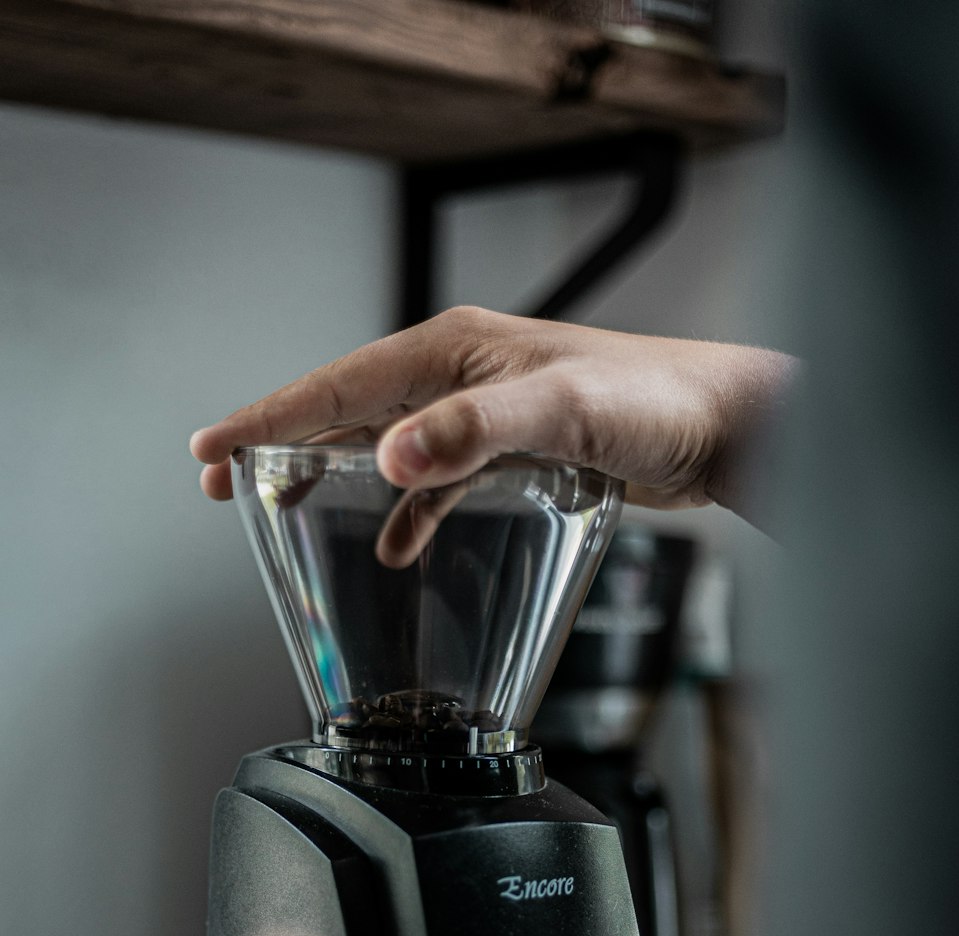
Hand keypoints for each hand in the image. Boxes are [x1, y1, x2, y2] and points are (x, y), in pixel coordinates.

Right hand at [190, 307, 794, 514]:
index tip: (210, 448)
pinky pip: (445, 480)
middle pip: (351, 408)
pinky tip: (401, 544)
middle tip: (221, 480)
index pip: (340, 383)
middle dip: (283, 442)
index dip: (270, 417)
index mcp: (457, 351)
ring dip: (338, 476)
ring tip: (284, 507)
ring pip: (391, 444)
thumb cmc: (663, 399)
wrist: (731, 425)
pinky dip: (414, 510)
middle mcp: (465, 374)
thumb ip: (476, 432)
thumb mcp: (564, 411)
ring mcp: (491, 412)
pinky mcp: (522, 449)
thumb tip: (394, 459)